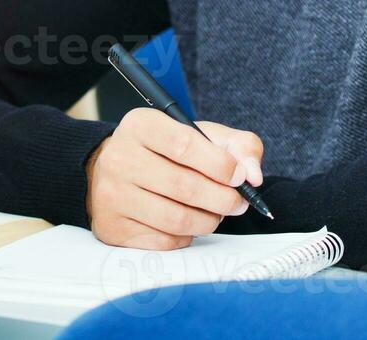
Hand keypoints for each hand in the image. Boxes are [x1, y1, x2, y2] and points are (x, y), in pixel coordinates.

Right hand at [85, 108, 264, 249]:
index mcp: (140, 126)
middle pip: (184, 186)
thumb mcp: (199, 135)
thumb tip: (253, 175)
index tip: (239, 177)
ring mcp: (113, 195)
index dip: (220, 164)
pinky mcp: (114, 227)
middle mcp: (120, 158)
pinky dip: (187, 236)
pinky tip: (188, 223)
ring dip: (208, 221)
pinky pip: (165, 241)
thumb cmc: (164, 152)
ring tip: (215, 213)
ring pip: (177, 219)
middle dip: (223, 199)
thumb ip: (237, 145)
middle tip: (237, 202)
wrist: (113, 172)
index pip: (184, 144)